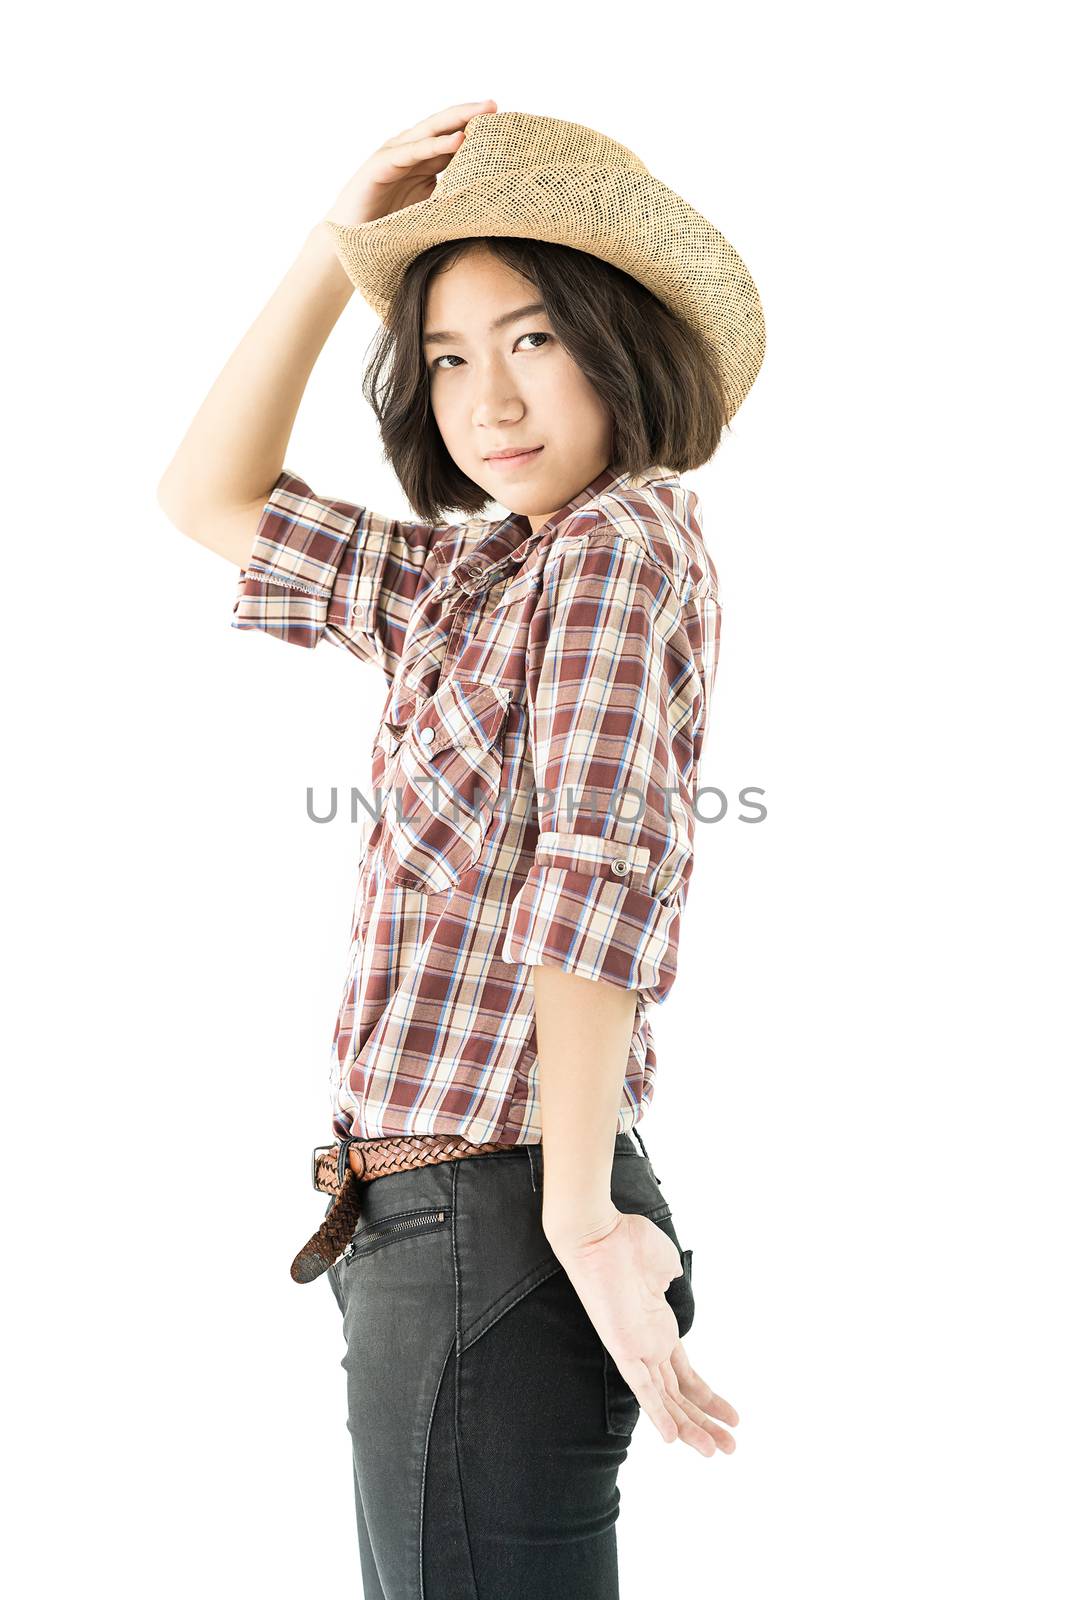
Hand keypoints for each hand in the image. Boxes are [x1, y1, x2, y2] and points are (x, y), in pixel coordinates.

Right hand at [322, 99, 497, 227]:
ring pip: (429, 132)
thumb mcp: (431, 212)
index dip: (476, 130)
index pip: (454, 139)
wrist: (352, 241)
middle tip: (495, 106)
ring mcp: (394, 155)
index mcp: (424, 162)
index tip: (505, 125)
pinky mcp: (381, 165)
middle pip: (444, 127)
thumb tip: (488, 205)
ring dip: (456, 121)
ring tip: (481, 113)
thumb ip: (452, 200)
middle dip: (470, 115)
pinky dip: (433, 145)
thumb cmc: (392, 229)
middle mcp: (410, 152)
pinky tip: (456, 141)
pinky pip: (411, 152)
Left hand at [548, 1208, 738, 1455]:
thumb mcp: (663, 1263)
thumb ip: (670, 1279)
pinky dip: (658, 1413)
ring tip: (716, 1451)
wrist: (600, 1232)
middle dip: (707, 1422)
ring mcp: (637, 1348)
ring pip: (667, 1400)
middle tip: (731, 1448)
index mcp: (659, 1327)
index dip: (708, 1397)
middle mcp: (649, 1343)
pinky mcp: (623, 1349)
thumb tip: (673, 1277)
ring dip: (692, 1427)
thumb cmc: (627, 1242)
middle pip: (681, 1395)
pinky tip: (672, 1438)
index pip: (686, 1374)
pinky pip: (642, 1388)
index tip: (733, 1417)